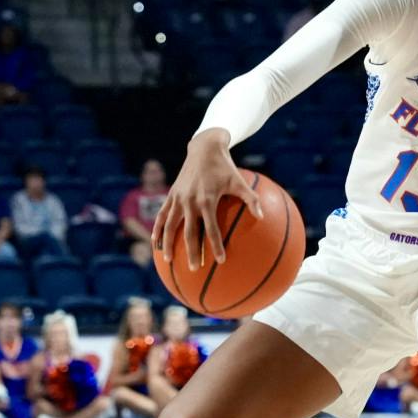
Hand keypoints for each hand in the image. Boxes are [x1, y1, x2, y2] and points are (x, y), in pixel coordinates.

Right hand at [155, 134, 262, 268]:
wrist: (204, 148)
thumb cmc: (225, 167)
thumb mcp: (240, 181)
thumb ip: (252, 199)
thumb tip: (262, 217)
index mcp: (207, 200)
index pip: (212, 228)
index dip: (216, 245)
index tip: (221, 261)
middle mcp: (190, 201)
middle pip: (189, 232)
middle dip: (191, 251)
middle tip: (194, 269)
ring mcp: (178, 198)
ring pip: (169, 225)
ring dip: (168, 243)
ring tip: (168, 260)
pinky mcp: (171, 195)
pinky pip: (161, 215)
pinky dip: (157, 229)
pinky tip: (155, 243)